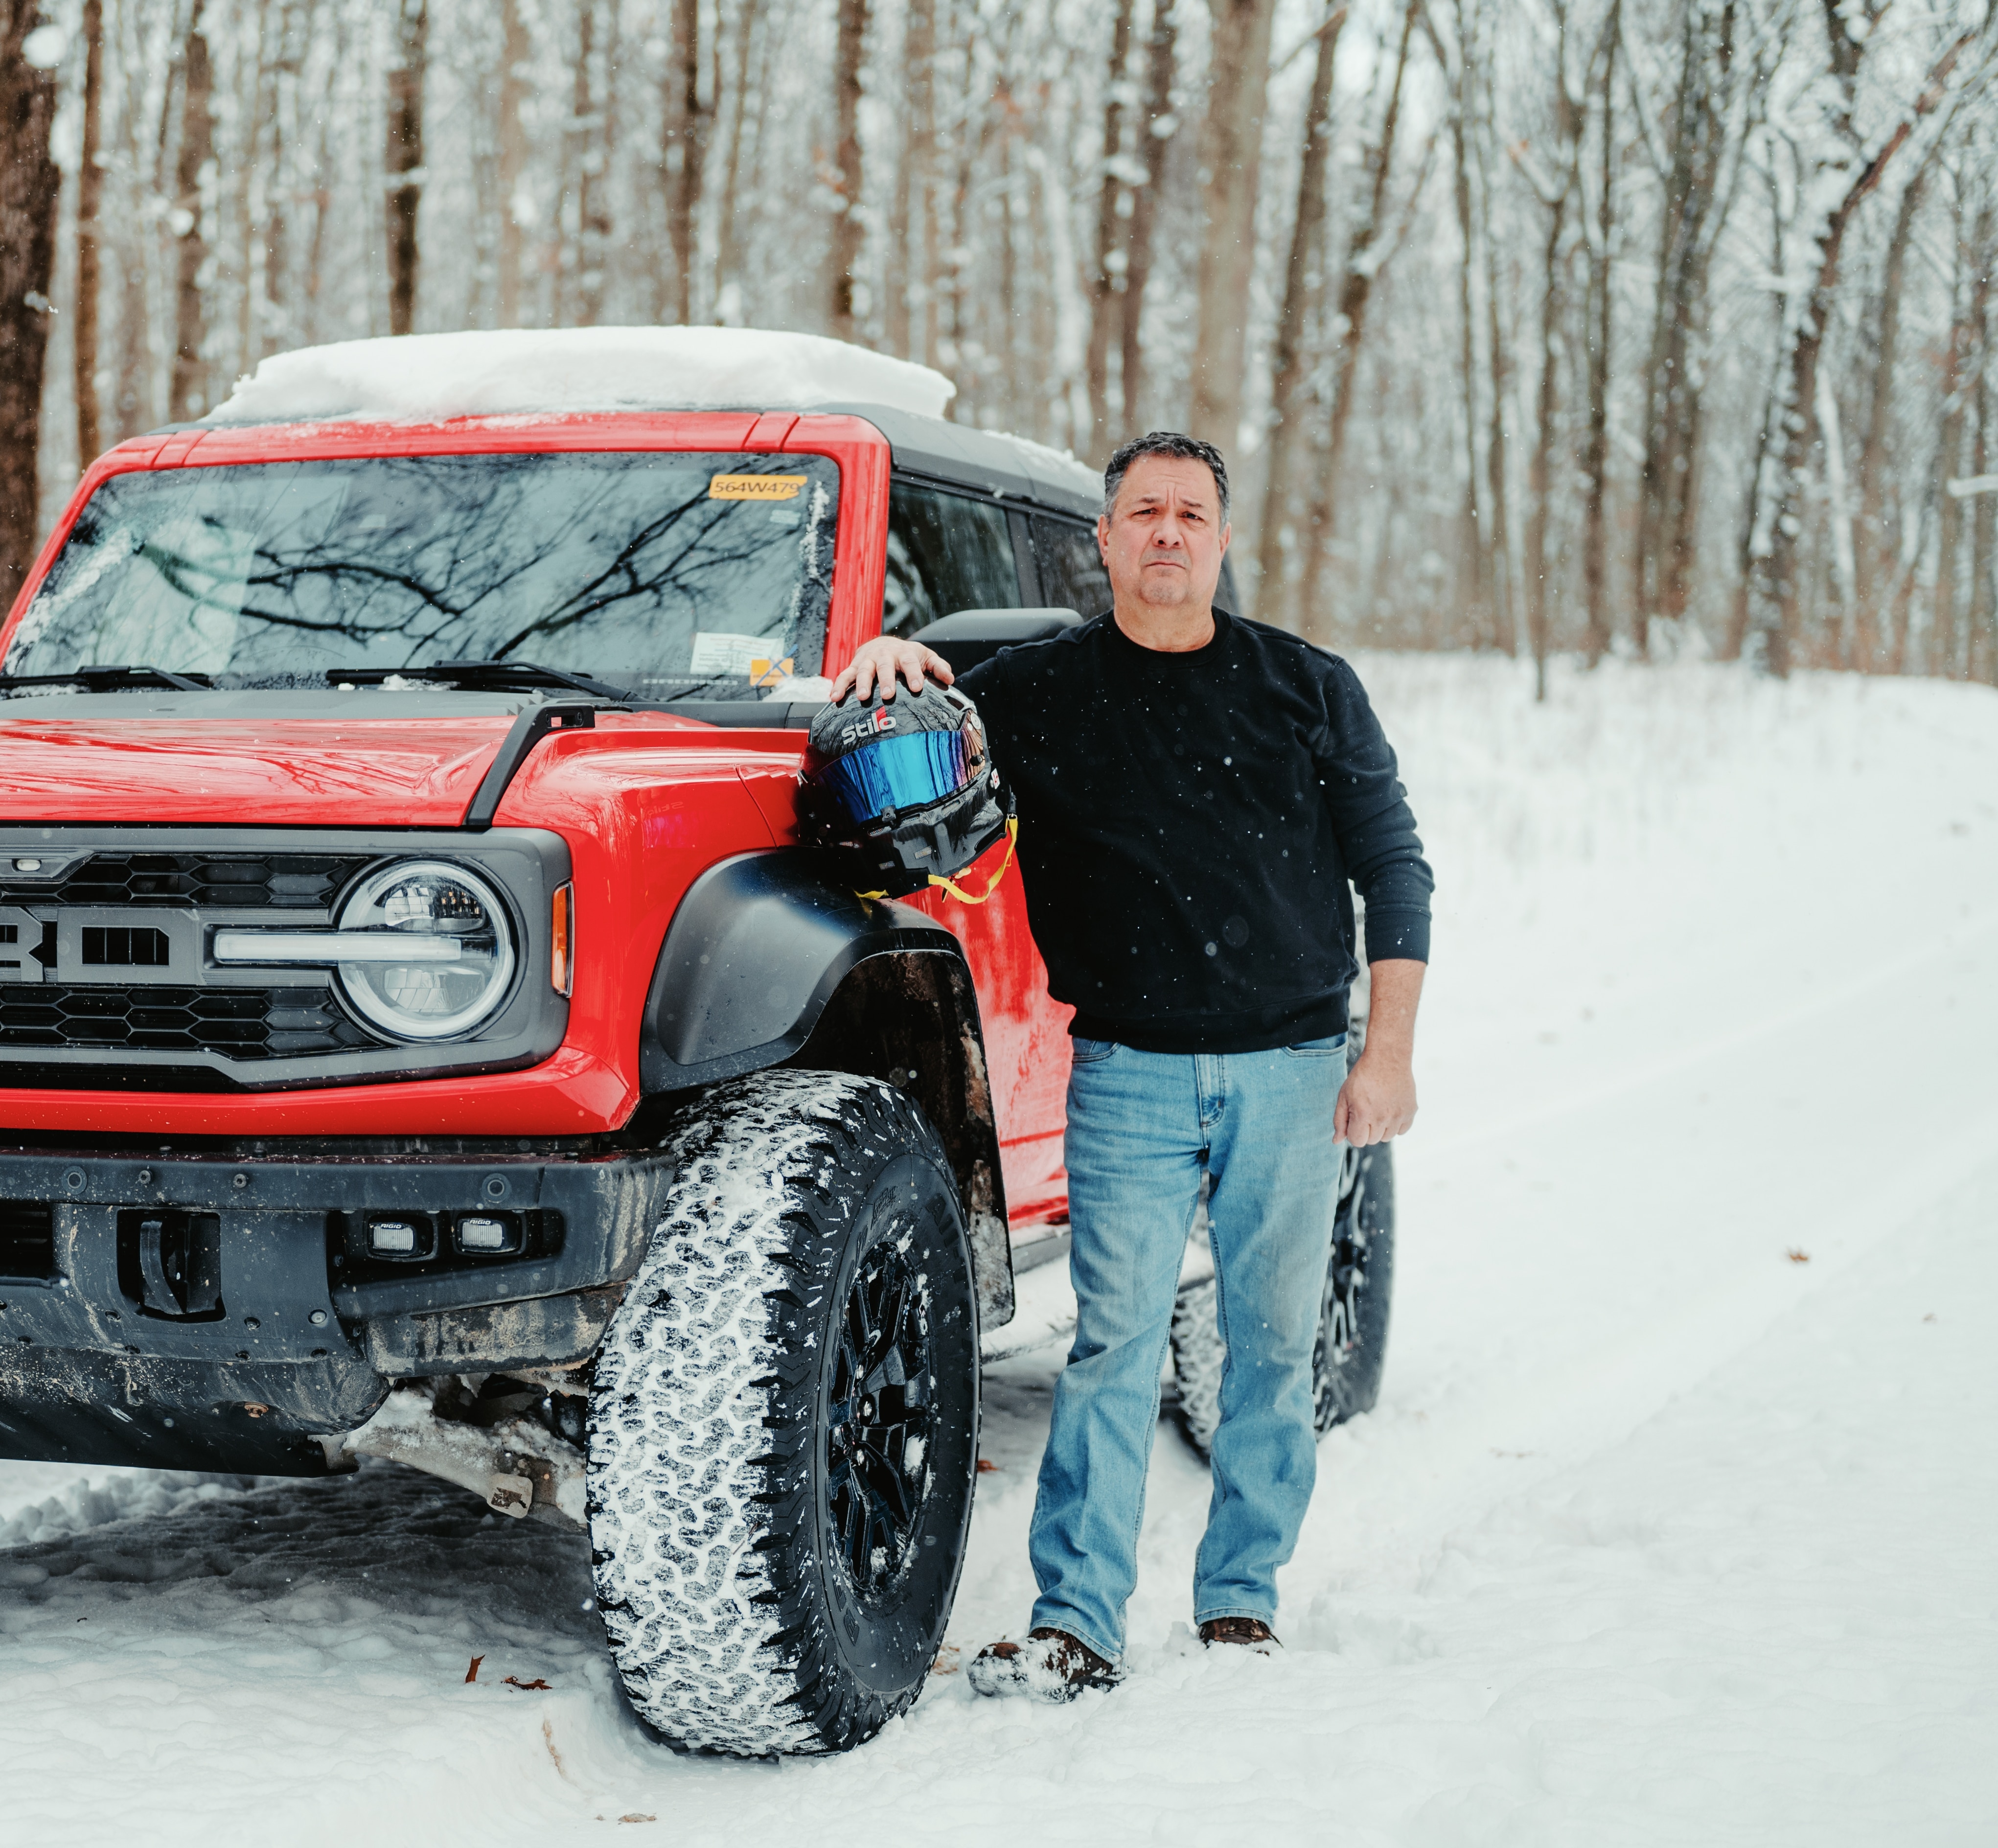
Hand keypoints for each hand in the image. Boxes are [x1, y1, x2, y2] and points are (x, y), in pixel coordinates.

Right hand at [828, 636, 955, 703]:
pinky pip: (845, 676)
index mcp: (903, 653)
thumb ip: (938, 667)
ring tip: (863, 697)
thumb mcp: (925, 657)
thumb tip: (950, 679)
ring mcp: (868, 661)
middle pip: (885, 666)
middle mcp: (884, 655)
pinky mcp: (854, 667)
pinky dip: (839, 686)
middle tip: (888, 695)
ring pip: (864, 670)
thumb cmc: (907, 655)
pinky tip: (834, 697)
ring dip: (862, 683)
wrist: (884, 643)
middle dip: (886, 680)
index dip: (913, 674)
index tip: (918, 687)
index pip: (910, 663)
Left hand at [1333, 1048, 1417, 1145]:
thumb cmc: (1362, 1076)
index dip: (1353, 1131)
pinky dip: (1396, 1124)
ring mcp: (1398, 1116)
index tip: (1355, 1118)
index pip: (1357, 1141)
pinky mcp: (1411, 1111)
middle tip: (1367, 1109)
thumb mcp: (1344, 1096)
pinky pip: (1402, 1130)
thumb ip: (1339, 1120)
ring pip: (1387, 1137)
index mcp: (1363, 1115)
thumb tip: (1337, 1141)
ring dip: (1381, 1128)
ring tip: (1379, 1108)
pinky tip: (1391, 1108)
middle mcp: (1382, 1118)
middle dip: (1367, 1129)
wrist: (1387, 1058)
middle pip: (1372, 1141)